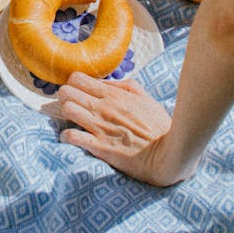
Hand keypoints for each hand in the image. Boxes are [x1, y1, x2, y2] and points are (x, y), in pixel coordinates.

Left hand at [57, 72, 187, 185]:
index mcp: (113, 95)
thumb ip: (125, 86)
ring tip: (73, 120)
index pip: (77, 78)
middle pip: (66, 91)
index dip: (72, 83)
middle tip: (72, 105)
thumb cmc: (159, 127)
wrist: (168, 155)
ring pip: (67, 110)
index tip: (76, 91)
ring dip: (65, 114)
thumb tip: (105, 83)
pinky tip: (72, 138)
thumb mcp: (146, 98)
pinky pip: (72, 136)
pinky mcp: (99, 147)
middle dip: (65, 97)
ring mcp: (99, 127)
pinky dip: (67, 136)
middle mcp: (103, 108)